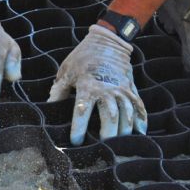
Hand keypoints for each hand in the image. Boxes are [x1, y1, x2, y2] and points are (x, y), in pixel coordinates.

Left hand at [48, 24, 147, 145]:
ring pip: (126, 113)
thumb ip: (59, 91)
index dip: (79, 128)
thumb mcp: (66, 71)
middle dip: (108, 134)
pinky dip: (141, 119)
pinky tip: (140, 133)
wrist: (107, 41)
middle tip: (104, 148)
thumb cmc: (82, 57)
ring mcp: (122, 88)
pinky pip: (139, 106)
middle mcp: (107, 89)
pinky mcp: (131, 88)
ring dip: (124, 130)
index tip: (76, 141)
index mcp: (87, 85)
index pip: (82, 111)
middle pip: (110, 116)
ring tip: (120, 145)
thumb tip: (48, 107)